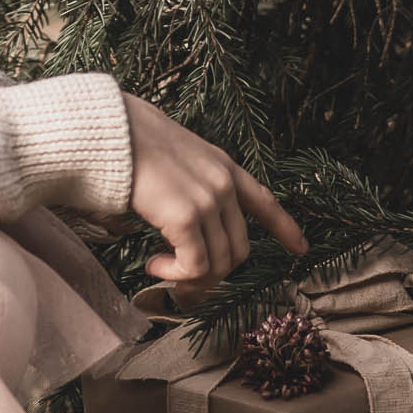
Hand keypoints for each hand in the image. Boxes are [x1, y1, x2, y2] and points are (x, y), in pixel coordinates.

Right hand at [122, 93, 308, 291]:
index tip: (302, 249)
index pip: (265, 201)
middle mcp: (223, 183)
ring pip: (219, 265)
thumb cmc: (132, 143)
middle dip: (214, 275)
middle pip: (239, 250)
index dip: (285, 229)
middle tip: (185, 282)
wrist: (110, 130)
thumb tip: (187, 227)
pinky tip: (153, 264)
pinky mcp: (186, 217)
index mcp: (223, 166)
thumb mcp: (177, 159)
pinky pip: (194, 266)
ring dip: (191, 279)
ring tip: (162, 270)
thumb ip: (192, 186)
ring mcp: (208, 200)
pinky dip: (175, 275)